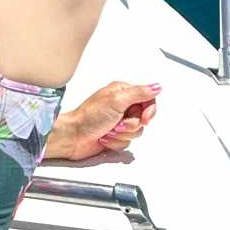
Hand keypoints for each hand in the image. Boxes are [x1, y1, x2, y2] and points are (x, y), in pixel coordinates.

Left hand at [44, 80, 160, 161]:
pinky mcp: (115, 135)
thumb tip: (156, 87)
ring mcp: (118, 121)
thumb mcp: (116, 101)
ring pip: (136, 132)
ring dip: (121, 135)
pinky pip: (126, 142)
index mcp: (123, 92)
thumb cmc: (88, 117)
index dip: (149, 111)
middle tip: (117, 124)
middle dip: (130, 125)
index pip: (148, 99)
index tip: (144, 119)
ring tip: (108, 131)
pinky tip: (104, 138)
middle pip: (142, 118)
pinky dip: (115, 142)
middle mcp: (122, 105)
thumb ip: (139, 93)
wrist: (73, 137)